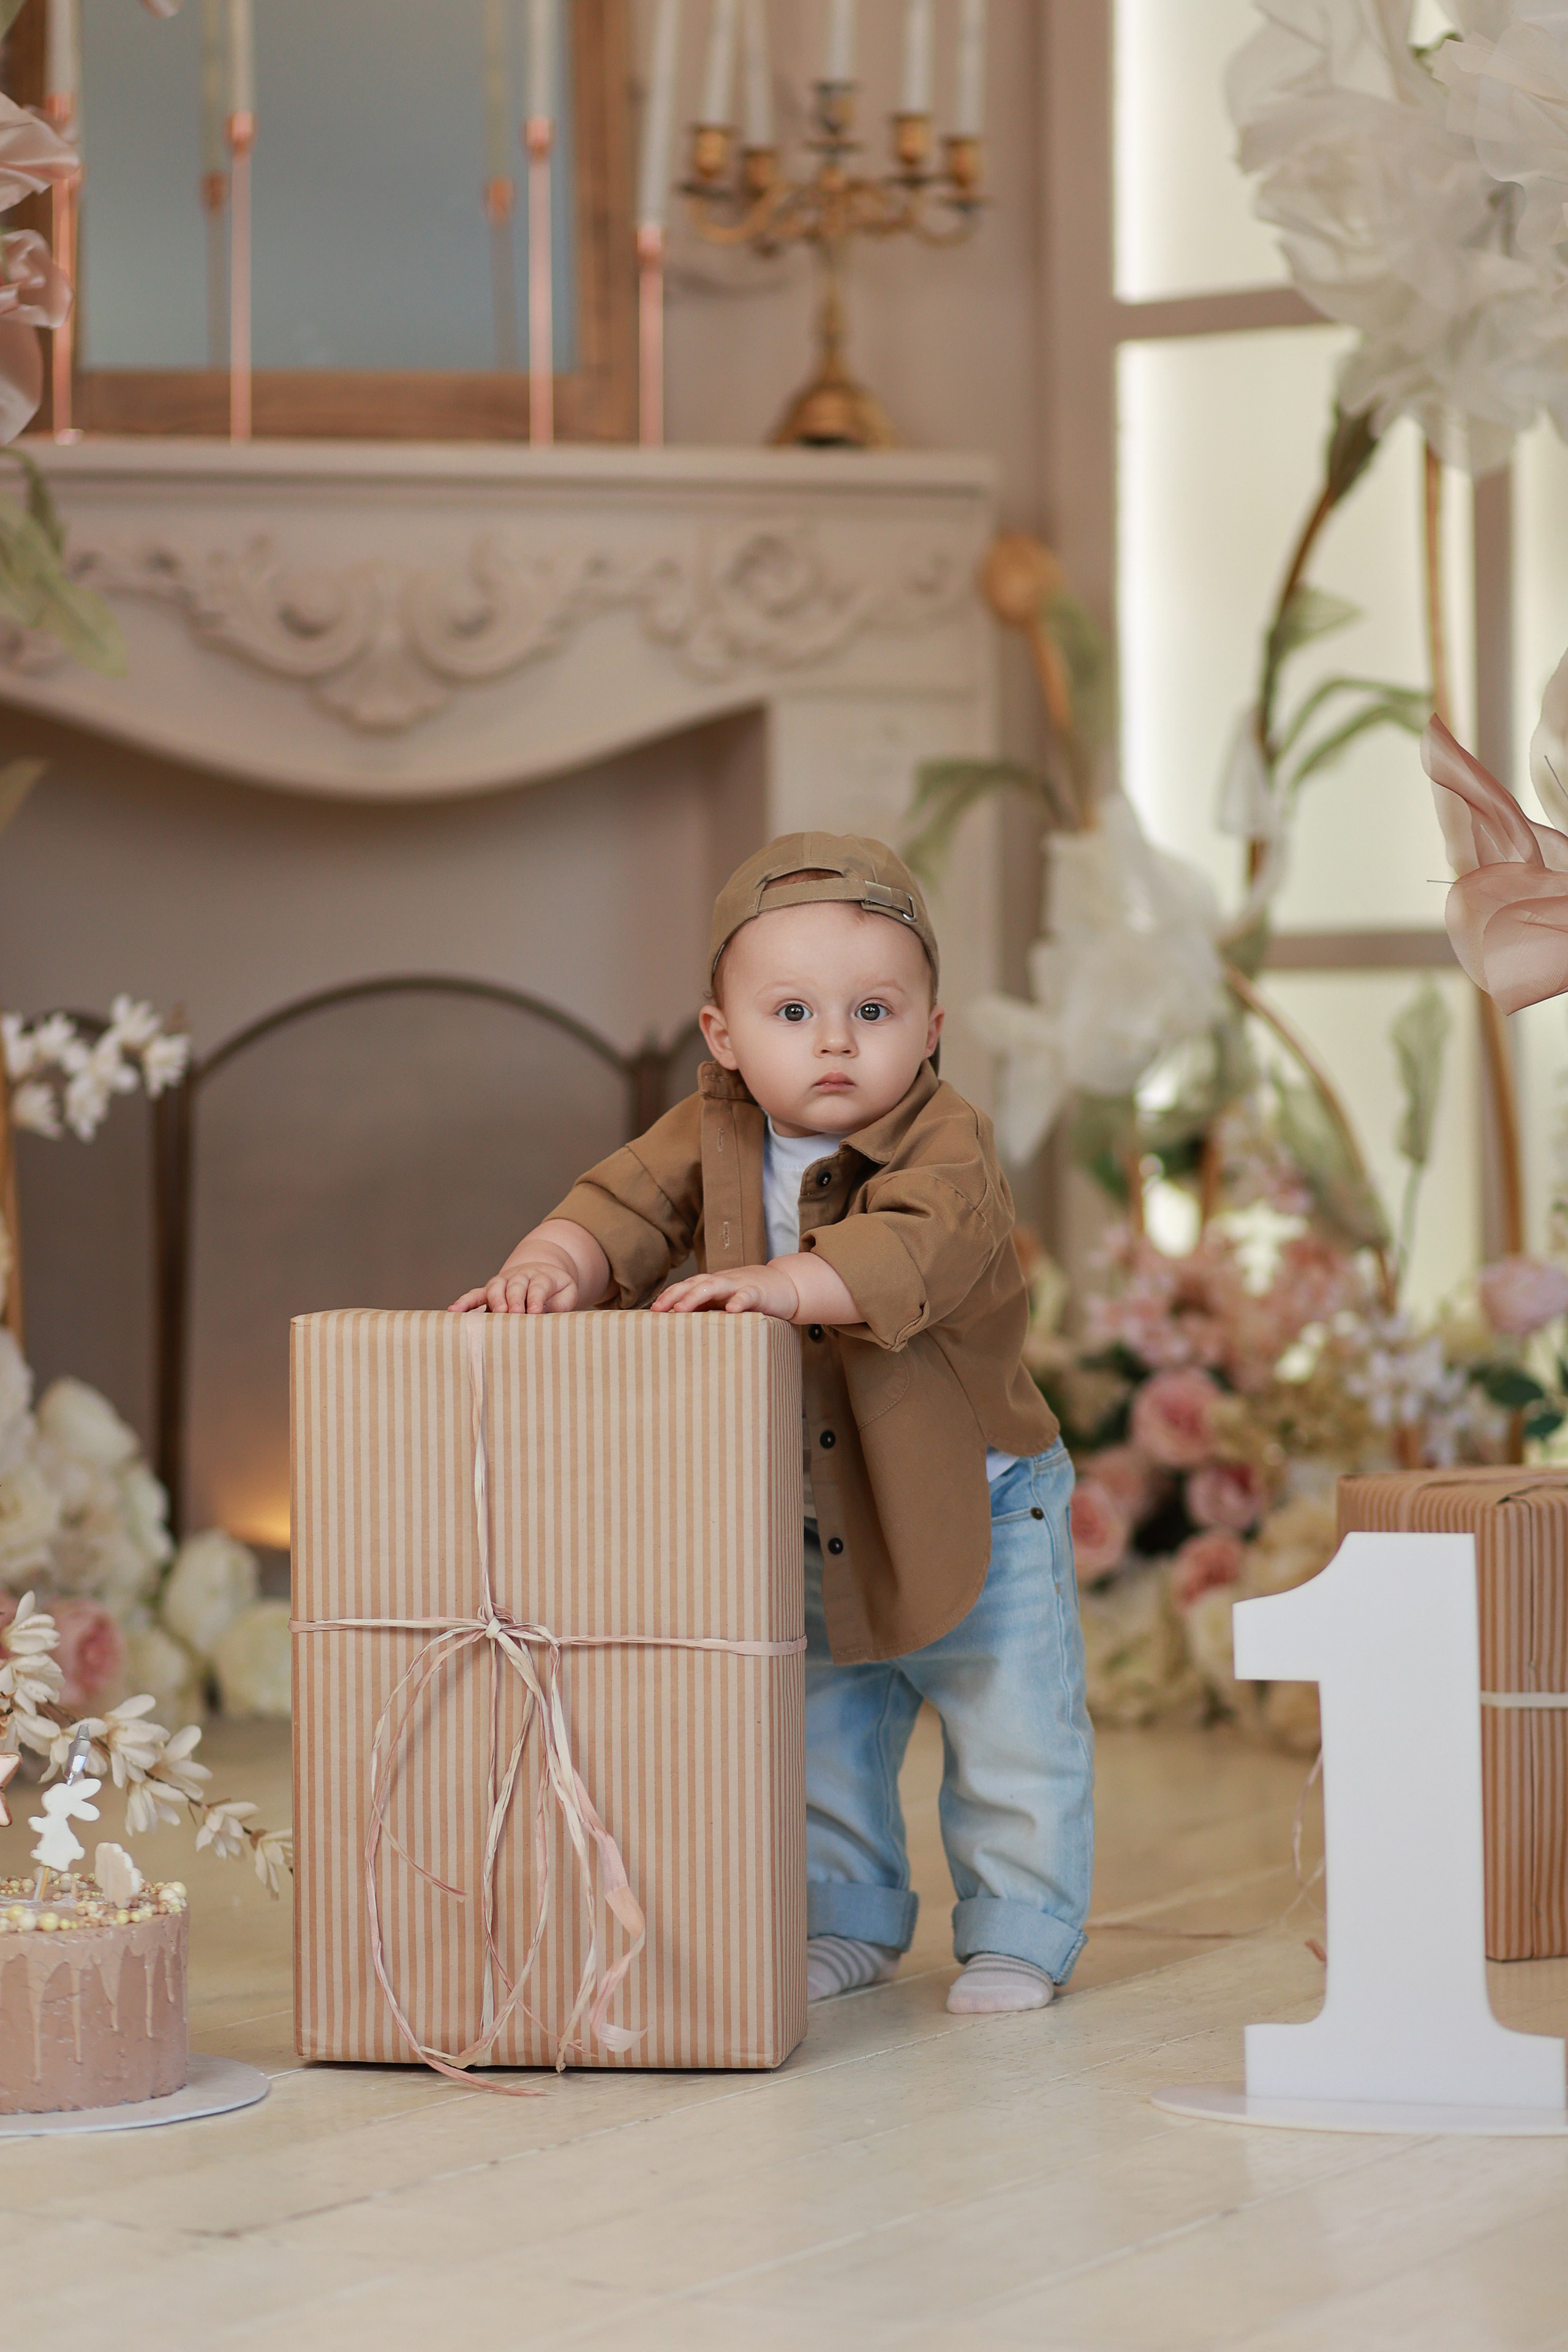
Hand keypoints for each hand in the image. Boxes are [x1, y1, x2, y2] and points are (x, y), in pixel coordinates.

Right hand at [450, 1244, 583, 1315]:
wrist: (543, 1273)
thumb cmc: (556, 1290)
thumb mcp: (566, 1294)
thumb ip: (559, 1305)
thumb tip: (545, 1318)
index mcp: (542, 1276)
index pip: (538, 1286)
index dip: (535, 1297)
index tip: (534, 1311)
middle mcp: (521, 1276)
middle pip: (515, 1285)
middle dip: (514, 1300)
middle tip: (514, 1314)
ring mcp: (504, 1282)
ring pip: (496, 1287)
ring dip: (494, 1300)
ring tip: (495, 1314)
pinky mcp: (490, 1290)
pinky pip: (476, 1294)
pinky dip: (465, 1302)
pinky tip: (454, 1310)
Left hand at [651, 1262, 801, 1319]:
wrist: (786, 1284)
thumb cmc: (750, 1297)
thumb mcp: (726, 1302)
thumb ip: (707, 1311)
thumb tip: (680, 1332)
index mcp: (712, 1285)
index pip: (685, 1286)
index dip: (668, 1296)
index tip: (652, 1311)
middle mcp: (722, 1282)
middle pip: (694, 1284)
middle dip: (675, 1295)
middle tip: (659, 1310)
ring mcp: (739, 1285)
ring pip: (715, 1286)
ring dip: (696, 1296)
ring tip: (682, 1309)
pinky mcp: (758, 1292)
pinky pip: (747, 1295)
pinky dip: (739, 1300)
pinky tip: (731, 1310)